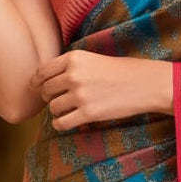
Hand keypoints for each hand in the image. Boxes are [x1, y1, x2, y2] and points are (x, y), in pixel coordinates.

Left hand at [35, 50, 172, 130]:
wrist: (144, 84)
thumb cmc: (120, 71)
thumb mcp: (92, 59)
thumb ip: (70, 66)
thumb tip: (45, 82)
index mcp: (73, 58)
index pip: (42, 71)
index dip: (36, 82)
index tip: (36, 88)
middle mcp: (74, 75)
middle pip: (46, 90)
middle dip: (48, 97)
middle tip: (57, 100)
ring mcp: (80, 94)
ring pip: (53, 107)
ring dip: (56, 110)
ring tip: (67, 110)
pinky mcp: (88, 113)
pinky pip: (61, 122)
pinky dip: (59, 124)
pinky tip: (64, 122)